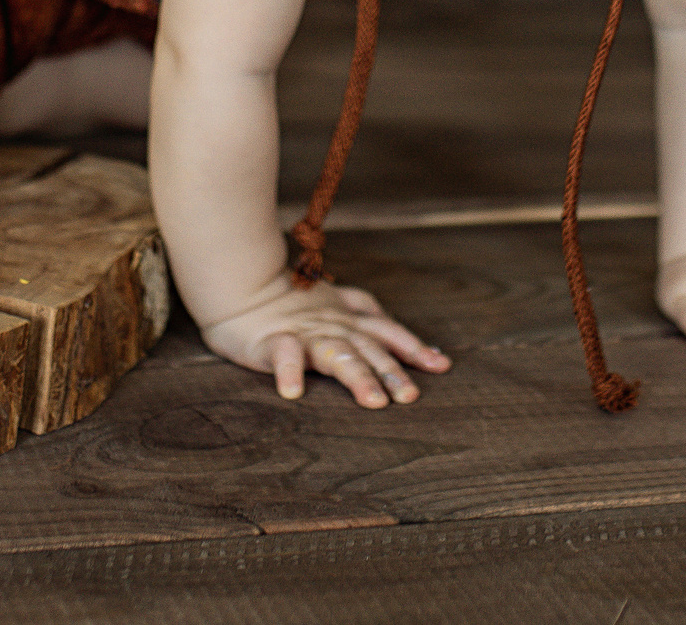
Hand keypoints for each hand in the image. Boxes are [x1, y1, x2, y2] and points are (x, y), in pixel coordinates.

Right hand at [198, 276, 450, 407]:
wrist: (245, 283)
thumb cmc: (293, 300)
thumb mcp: (338, 303)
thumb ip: (369, 315)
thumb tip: (408, 337)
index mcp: (349, 319)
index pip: (388, 333)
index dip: (413, 348)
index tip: (440, 365)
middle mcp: (334, 326)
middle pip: (368, 350)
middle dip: (391, 372)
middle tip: (410, 397)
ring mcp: (306, 333)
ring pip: (336, 354)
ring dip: (355, 376)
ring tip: (372, 401)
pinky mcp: (274, 341)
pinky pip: (284, 355)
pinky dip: (289, 371)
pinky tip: (293, 391)